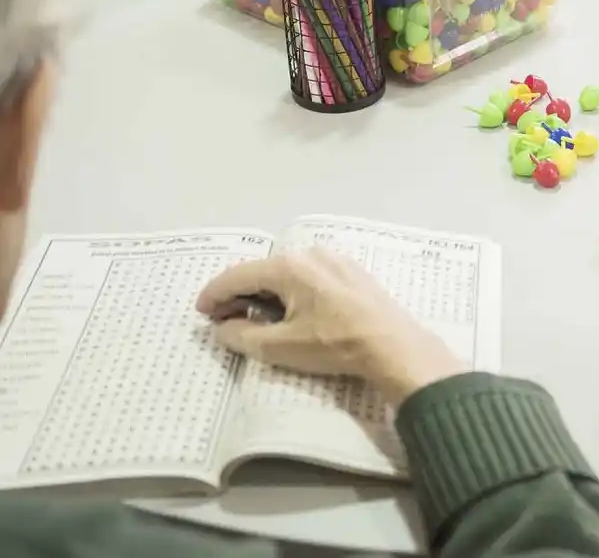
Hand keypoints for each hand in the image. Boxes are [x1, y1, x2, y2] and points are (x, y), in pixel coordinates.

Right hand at [196, 249, 466, 402]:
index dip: (215, 294)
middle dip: (240, 295)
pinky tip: (290, 313)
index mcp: (290, 266)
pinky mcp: (351, 273)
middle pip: (262, 271)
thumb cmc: (336, 345)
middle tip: (225, 320)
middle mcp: (311, 253)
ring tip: (255, 319)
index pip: (239, 274)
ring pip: (287, 274)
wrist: (394, 346)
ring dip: (266, 294)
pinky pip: (309, 277)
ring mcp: (335, 260)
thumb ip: (243, 336)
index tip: (201, 312)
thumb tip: (223, 327)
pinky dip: (291, 292)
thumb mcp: (281, 347)